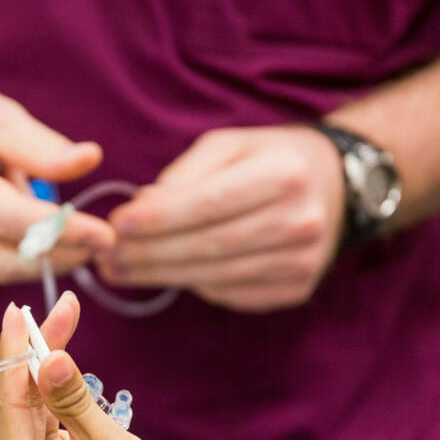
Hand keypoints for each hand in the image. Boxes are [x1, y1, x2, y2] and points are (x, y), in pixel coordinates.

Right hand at [0, 58, 115, 281]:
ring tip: (52, 219)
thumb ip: (41, 147)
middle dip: (59, 255)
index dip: (62, 232)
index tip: (106, 235)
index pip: (9, 220)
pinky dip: (7, 253)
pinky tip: (7, 224)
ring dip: (36, 255)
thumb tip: (91, 160)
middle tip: (100, 242)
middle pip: (4, 259)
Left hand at [0, 294, 208, 439]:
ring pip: (34, 408)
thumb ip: (74, 400)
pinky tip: (37, 357)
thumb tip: (48, 356)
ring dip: (46, 366)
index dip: (16, 358)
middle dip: (34, 355)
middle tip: (43, 308)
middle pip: (19, 405)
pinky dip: (51, 389)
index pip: (10, 411)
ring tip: (55, 317)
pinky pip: (48, 420)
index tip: (19, 314)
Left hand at [102, 125, 344, 311]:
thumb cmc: (268, 160)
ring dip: (158, 276)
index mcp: (283, 174)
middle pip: (206, 247)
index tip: (115, 226)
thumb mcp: (228, 146)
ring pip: (213, 277)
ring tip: (119, 270)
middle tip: (105, 258)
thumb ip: (183, 176)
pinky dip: (192, 285)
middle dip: (147, 255)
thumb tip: (139, 210)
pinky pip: (229, 293)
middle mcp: (300, 222)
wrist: (335, 187)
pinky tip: (165, 274)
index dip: (156, 220)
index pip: (206, 204)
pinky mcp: (295, 289)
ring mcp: (301, 262)